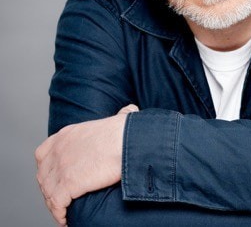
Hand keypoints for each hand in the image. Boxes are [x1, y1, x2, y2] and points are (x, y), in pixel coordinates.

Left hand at [35, 104, 138, 225]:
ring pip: (48, 192)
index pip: (43, 154)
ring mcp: (61, 167)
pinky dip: (59, 214)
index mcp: (67, 134)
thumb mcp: (119, 116)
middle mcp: (59, 150)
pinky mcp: (67, 184)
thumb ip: (120, 114)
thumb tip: (129, 111)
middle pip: (44, 175)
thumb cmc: (128, 131)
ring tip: (64, 212)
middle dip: (51, 188)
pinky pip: (56, 204)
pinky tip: (66, 219)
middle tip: (62, 198)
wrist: (126, 142)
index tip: (56, 178)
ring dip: (55, 204)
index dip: (48, 168)